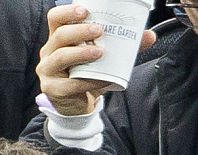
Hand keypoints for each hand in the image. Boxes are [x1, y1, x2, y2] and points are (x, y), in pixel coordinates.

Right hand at [37, 4, 156, 115]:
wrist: (77, 102)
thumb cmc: (85, 73)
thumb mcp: (101, 57)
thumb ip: (122, 46)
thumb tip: (149, 36)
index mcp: (59, 38)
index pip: (56, 18)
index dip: (67, 12)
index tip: (85, 10)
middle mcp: (49, 51)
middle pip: (60, 35)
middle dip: (80, 31)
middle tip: (99, 31)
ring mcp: (48, 71)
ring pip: (60, 57)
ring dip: (81, 53)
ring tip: (99, 53)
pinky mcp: (52, 89)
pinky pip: (68, 84)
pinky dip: (86, 81)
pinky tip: (99, 79)